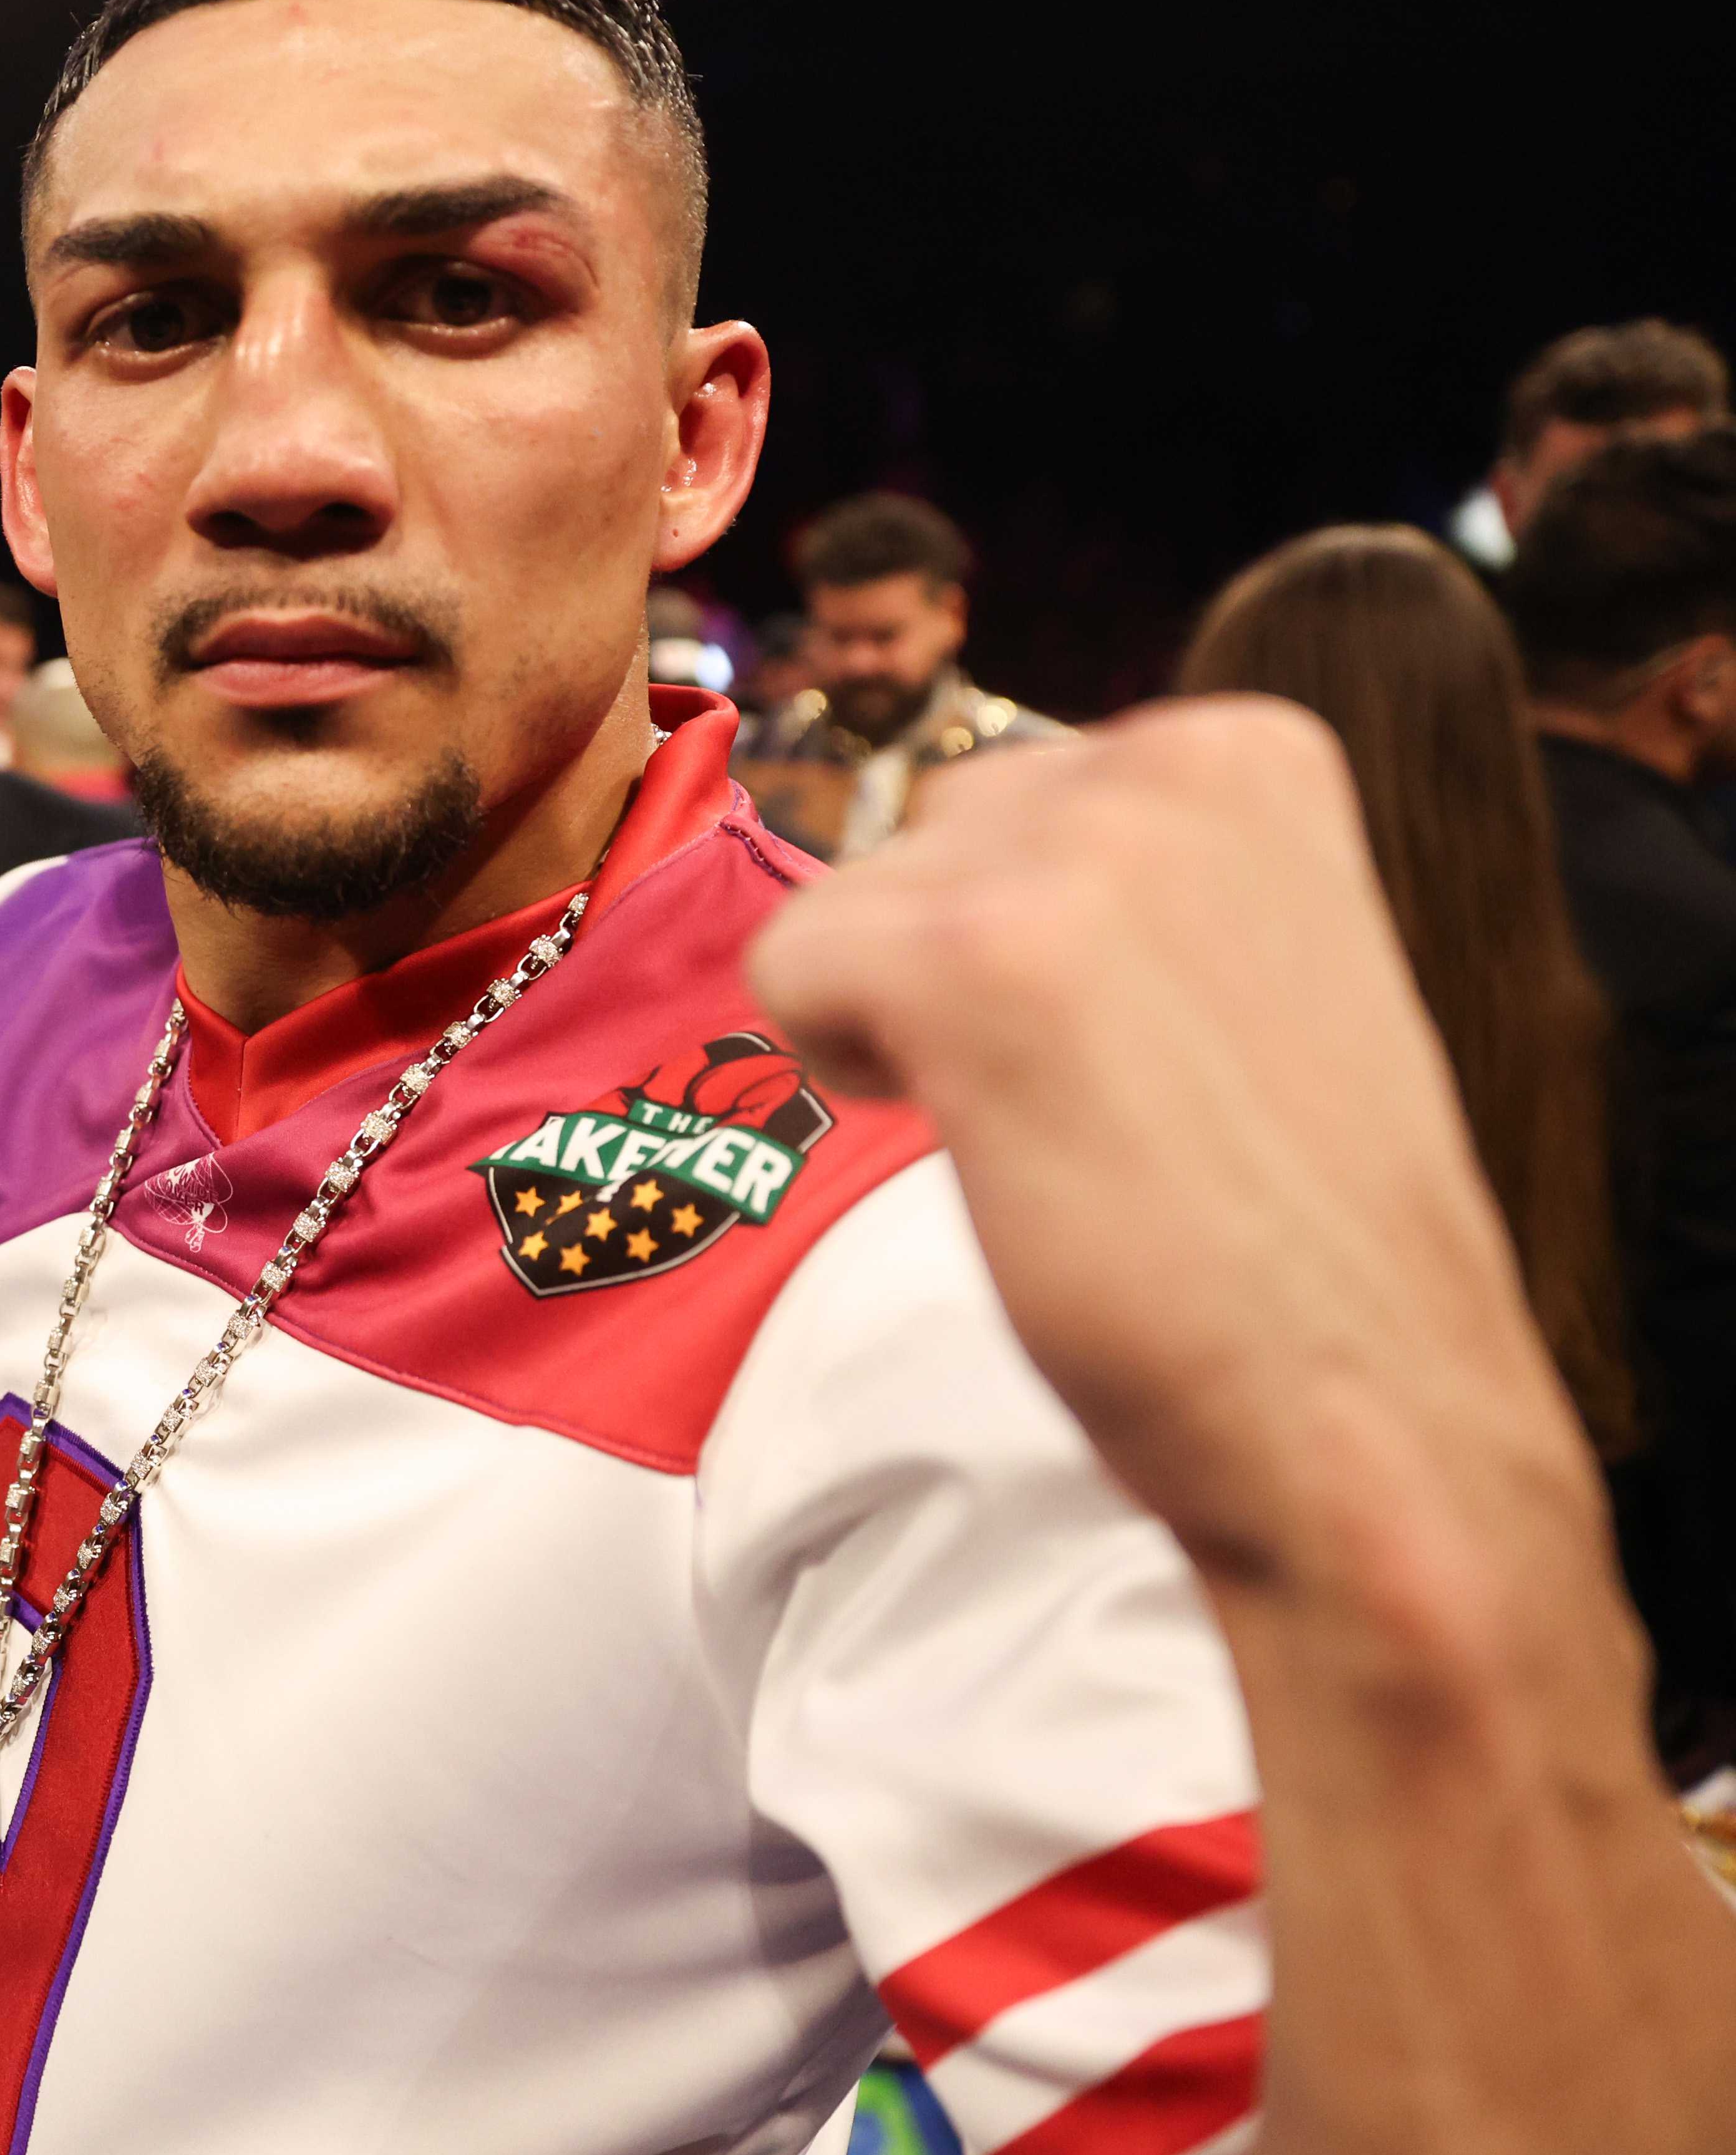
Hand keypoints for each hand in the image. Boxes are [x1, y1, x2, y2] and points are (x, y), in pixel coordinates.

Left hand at [745, 698, 1600, 1602]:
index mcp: (1249, 748)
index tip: (1138, 1043)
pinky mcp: (970, 959)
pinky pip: (788, 962)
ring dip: (906, 1022)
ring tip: (1054, 1127)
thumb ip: (1133, 871)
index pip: (1019, 795)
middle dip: (961, 966)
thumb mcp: (1250, 954)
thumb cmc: (1292, 1219)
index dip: (1032, 938)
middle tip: (1090, 1104)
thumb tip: (959, 836)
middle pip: (928, 835)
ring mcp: (1072, 854)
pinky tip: (969, 1132)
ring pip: (853, 901)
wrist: (1366, 1406)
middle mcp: (1167, 765)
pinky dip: (836, 1060)